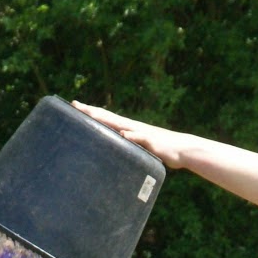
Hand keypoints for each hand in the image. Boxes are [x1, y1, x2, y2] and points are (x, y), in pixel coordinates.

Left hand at [72, 102, 188, 169]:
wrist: (183, 150)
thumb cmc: (160, 150)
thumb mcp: (139, 150)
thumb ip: (127, 148)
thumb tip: (115, 153)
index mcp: (128, 129)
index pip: (105, 118)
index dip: (90, 112)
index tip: (74, 106)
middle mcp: (132, 127)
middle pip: (108, 117)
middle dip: (91, 111)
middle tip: (74, 105)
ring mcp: (142, 132)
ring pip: (121, 124)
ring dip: (106, 119)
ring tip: (91, 114)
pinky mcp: (152, 141)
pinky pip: (141, 137)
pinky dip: (131, 135)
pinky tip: (122, 134)